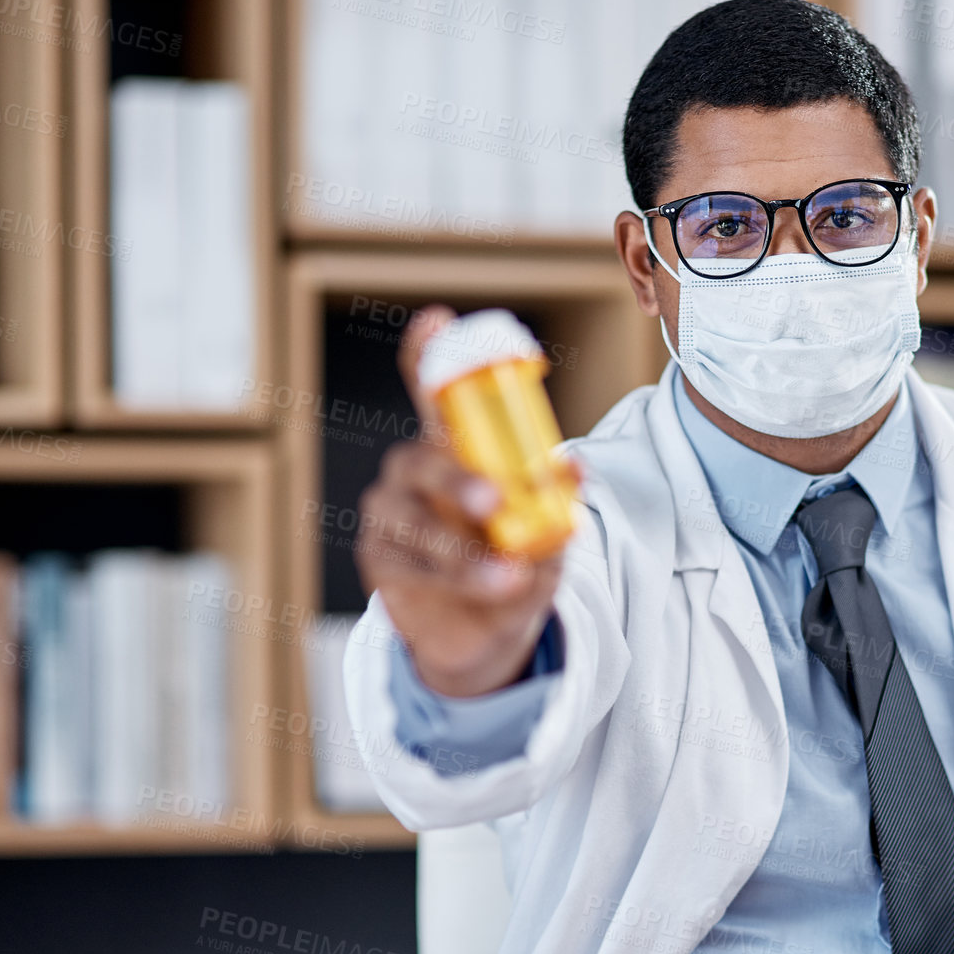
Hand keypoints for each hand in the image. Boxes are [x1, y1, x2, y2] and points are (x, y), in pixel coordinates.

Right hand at [354, 307, 568, 697]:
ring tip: (510, 574)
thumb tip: (574, 468)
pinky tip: (497, 587)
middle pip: (420, 459)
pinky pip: (411, 565)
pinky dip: (459, 579)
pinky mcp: (380, 559)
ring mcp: (390, 513)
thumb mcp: (548, 530)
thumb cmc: (515, 560)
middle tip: (492, 501)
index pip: (433, 390)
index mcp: (454, 445)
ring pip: (413, 521)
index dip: (428, 354)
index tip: (436, 319)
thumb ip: (557, 500)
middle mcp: (414, 469)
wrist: (485, 634)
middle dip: (456, 480)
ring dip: (462, 550)